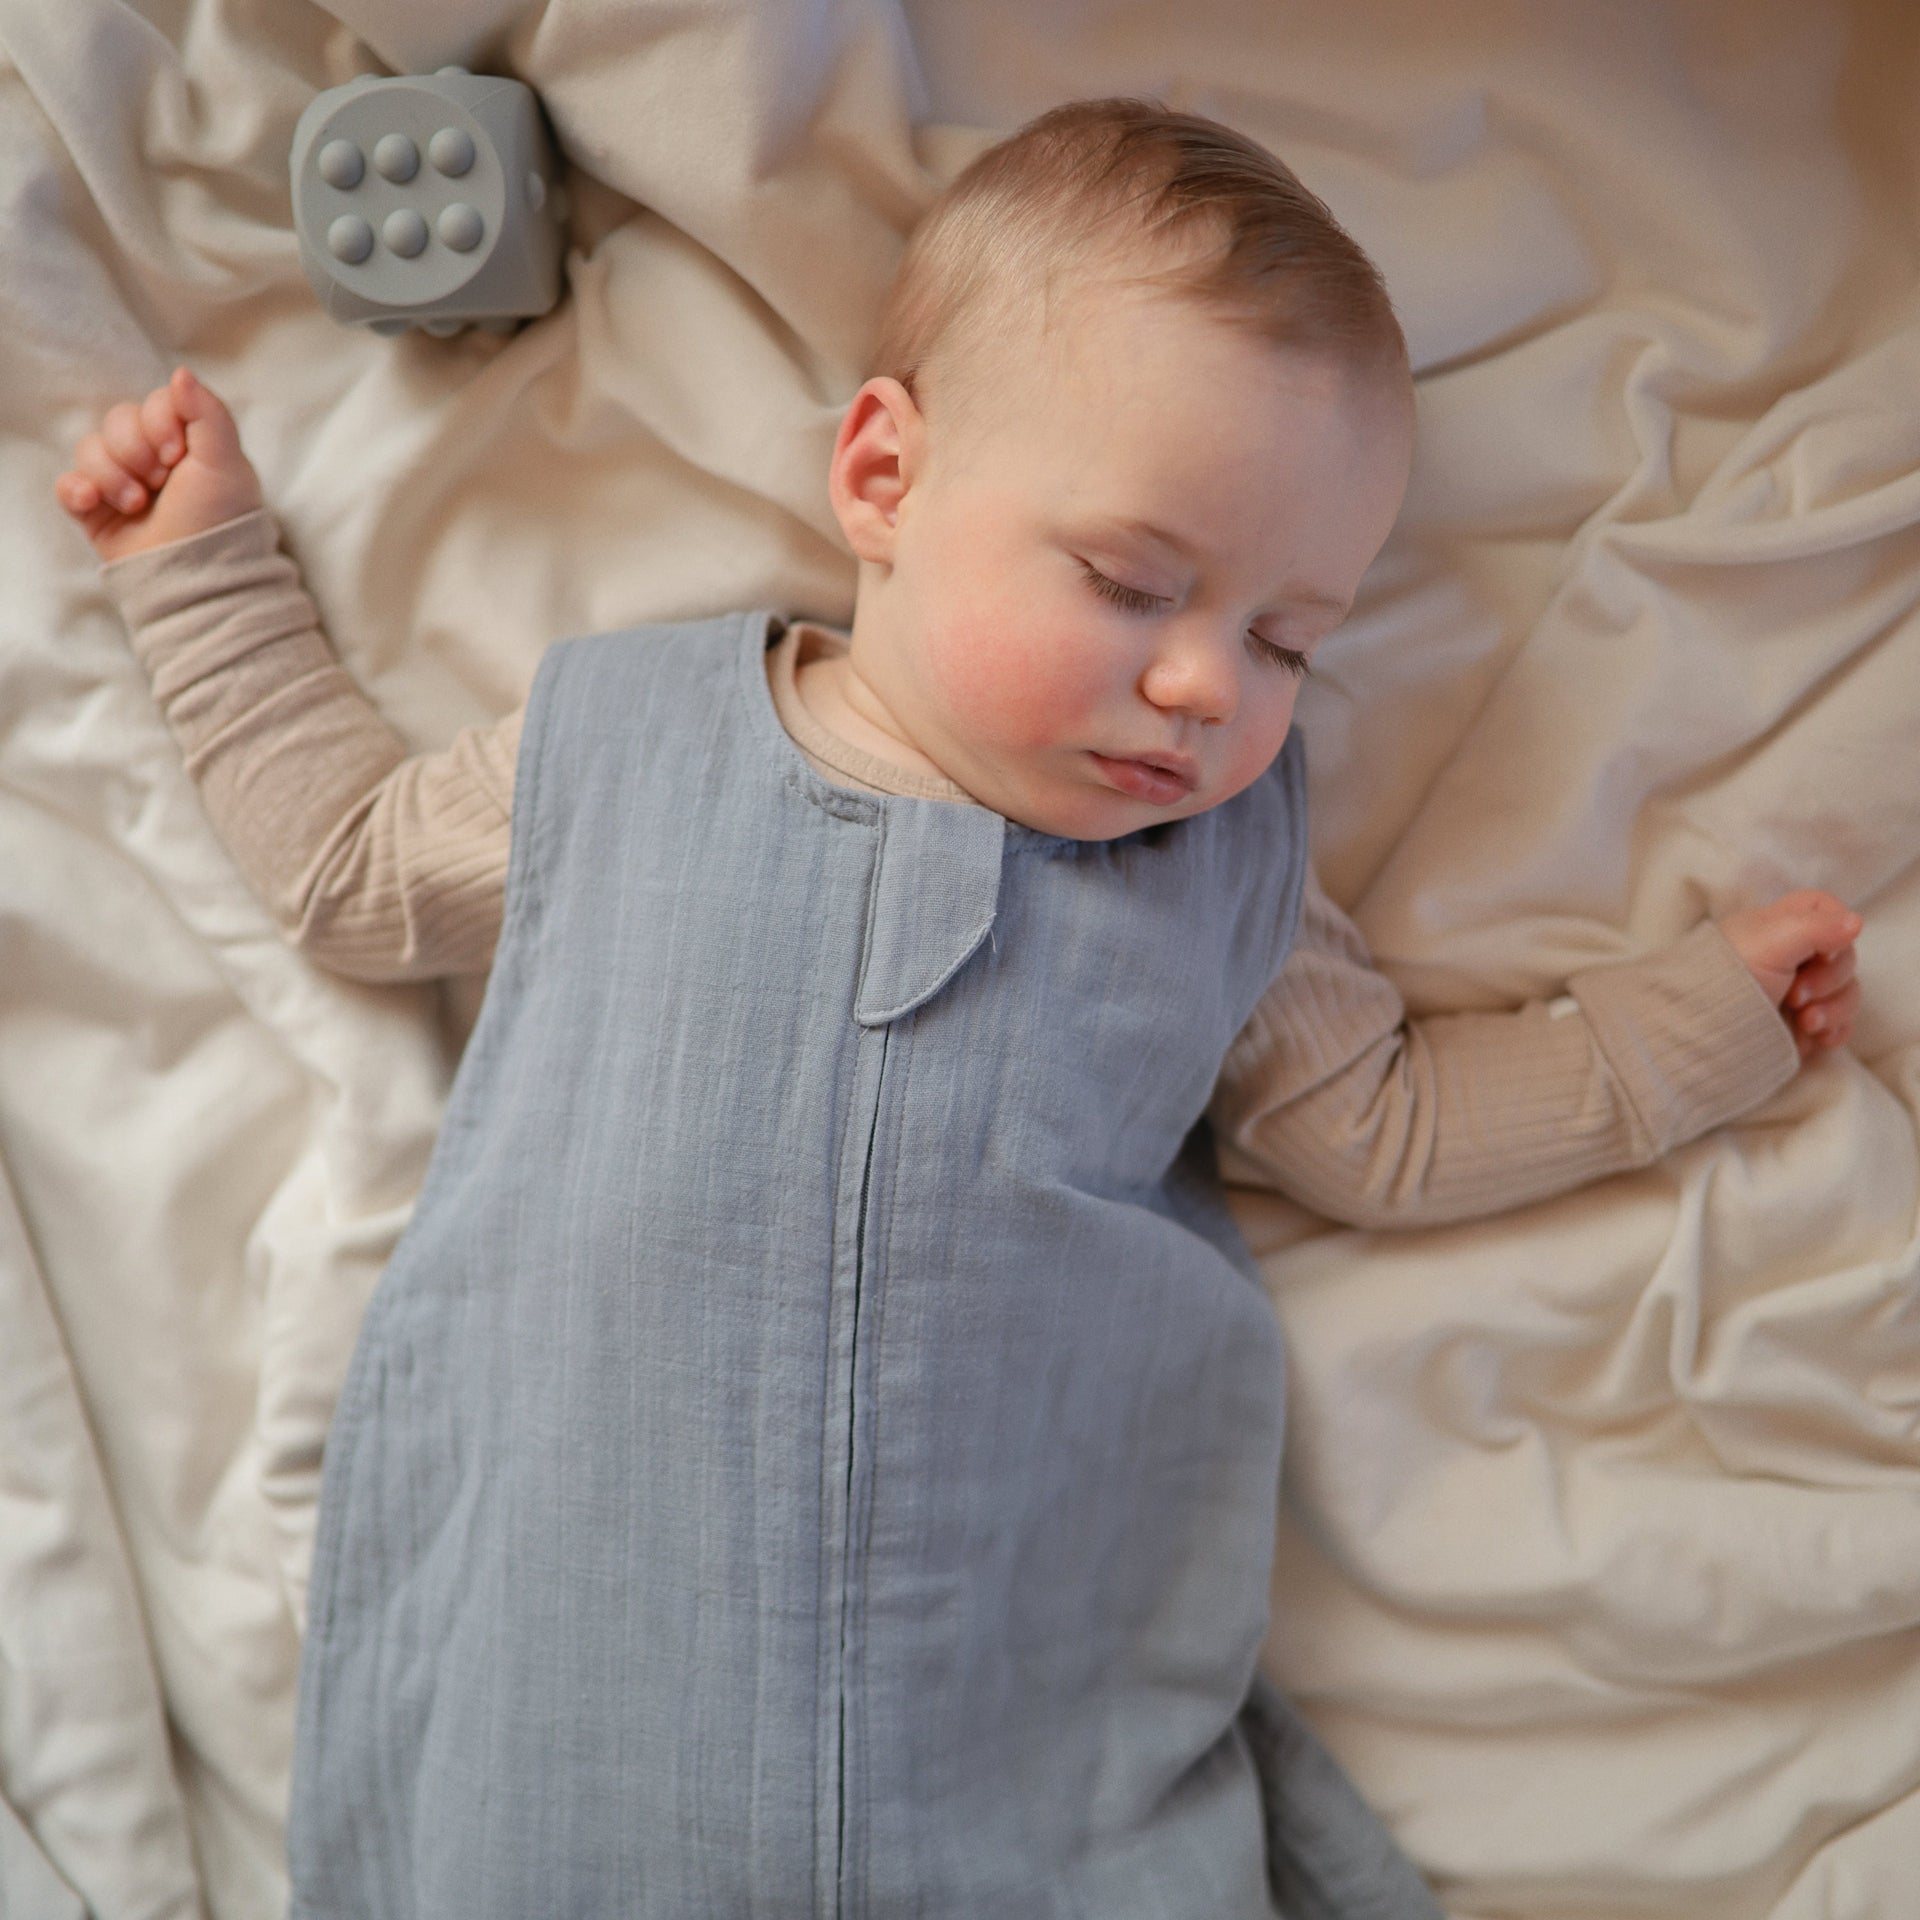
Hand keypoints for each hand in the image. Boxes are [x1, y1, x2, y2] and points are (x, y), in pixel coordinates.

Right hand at [55, 367, 263, 563]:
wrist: (198, 576)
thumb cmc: (220, 520)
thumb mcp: (226, 462)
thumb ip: (207, 413)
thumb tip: (181, 373)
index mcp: (185, 443)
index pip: (152, 403)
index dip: (158, 422)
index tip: (176, 454)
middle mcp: (152, 459)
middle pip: (117, 421)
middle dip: (135, 451)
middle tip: (159, 482)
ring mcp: (122, 483)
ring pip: (90, 449)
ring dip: (113, 476)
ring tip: (139, 504)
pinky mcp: (97, 510)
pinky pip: (67, 483)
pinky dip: (76, 490)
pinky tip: (93, 502)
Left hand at [1716, 890, 1862, 1060]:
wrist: (1701, 1031)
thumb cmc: (1729, 978)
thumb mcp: (1770, 942)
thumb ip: (1816, 927)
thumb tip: (1856, 922)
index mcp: (1779, 927)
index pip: (1824, 908)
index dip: (1835, 926)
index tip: (1821, 950)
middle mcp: (1792, 956)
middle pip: (1844, 957)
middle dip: (1829, 980)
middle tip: (1795, 996)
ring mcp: (1799, 993)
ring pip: (1847, 993)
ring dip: (1834, 1010)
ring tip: (1805, 1023)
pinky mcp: (1801, 1025)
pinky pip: (1840, 1024)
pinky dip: (1834, 1031)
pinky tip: (1817, 1039)